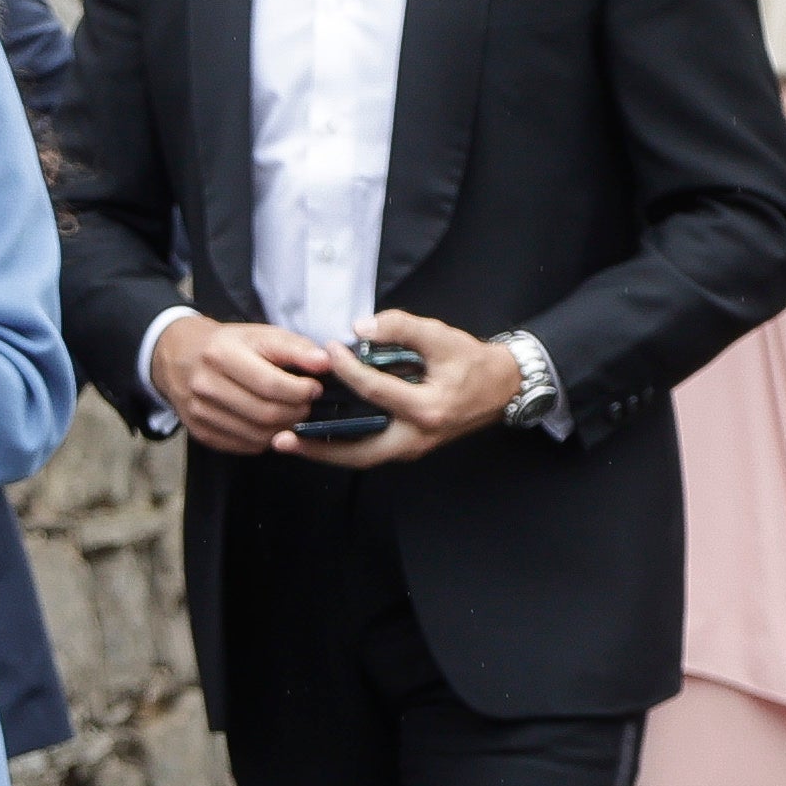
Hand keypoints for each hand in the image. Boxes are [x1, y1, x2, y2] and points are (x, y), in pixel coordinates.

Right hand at [162, 316, 336, 456]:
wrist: (180, 357)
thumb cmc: (228, 344)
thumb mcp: (260, 334)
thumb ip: (295, 347)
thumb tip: (325, 362)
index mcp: (221, 354)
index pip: (271, 384)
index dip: (301, 391)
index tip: (314, 388)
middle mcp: (205, 385)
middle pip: (265, 413)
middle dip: (296, 413)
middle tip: (306, 405)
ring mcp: (200, 412)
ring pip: (256, 435)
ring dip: (283, 429)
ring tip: (291, 414)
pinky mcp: (200, 432)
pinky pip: (243, 446)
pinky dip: (265, 440)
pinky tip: (271, 425)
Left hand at [300, 310, 526, 465]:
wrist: (502, 388)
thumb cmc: (473, 362)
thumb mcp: (441, 336)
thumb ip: (400, 327)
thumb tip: (360, 327)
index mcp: (427, 409)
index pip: (375, 390)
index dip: (347, 368)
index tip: (328, 350)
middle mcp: (417, 437)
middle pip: (358, 451)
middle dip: (319, 446)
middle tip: (282, 438)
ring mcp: (412, 448)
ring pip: (361, 458)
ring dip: (325, 453)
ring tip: (289, 442)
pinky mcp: (408, 448)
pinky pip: (369, 452)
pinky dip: (342, 447)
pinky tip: (317, 436)